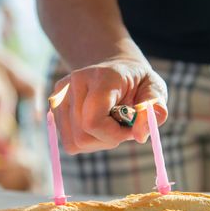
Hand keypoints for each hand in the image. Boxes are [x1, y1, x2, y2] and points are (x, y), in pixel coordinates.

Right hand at [50, 57, 167, 153]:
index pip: (93, 121)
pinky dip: (85, 140)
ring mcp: (60, 94)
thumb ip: (154, 110)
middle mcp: (74, 83)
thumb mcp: (156, 91)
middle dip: (106, 140)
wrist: (116, 67)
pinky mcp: (54, 105)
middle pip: (82, 136)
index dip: (113, 135)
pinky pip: (68, 141)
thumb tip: (139, 135)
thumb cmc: (138, 82)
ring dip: (95, 142)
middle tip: (121, 127)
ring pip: (72, 142)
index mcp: (102, 77)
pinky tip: (96, 125)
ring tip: (108, 125)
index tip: (129, 129)